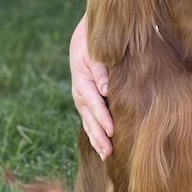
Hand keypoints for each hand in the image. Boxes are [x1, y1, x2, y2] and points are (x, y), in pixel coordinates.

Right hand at [70, 14, 113, 158]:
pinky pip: (90, 119)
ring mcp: (82, 97)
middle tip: (108, 152)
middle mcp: (80, 91)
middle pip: (89, 117)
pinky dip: (95, 133)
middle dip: (99, 136)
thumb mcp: (96, 50)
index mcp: (82, 79)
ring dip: (96, 139)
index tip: (112, 131)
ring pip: (88, 121)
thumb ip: (102, 69)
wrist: (86, 35)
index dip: (103, 117)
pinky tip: (103, 146)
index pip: (93, 102)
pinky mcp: (87, 99)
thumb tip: (105, 89)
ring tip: (106, 155)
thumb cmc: (94, 41)